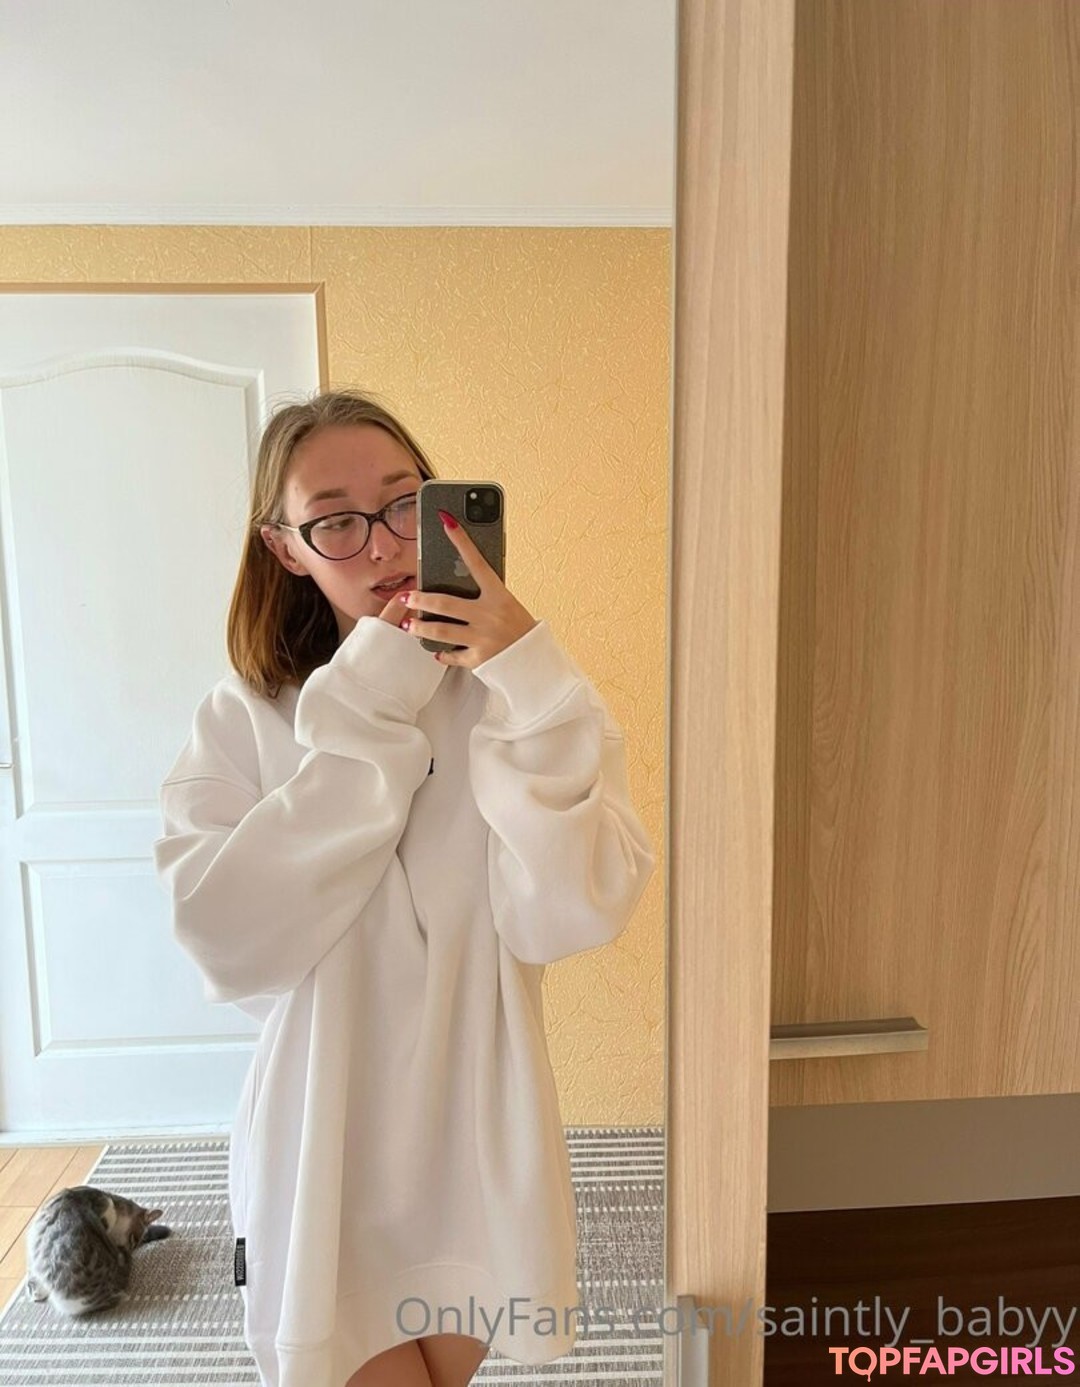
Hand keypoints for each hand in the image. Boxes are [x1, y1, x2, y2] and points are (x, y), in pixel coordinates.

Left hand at [400, 510, 537, 667]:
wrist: (535, 661)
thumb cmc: (521, 629)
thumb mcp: (507, 605)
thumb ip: (486, 595)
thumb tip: (457, 580)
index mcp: (499, 596)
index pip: (477, 562)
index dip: (461, 540)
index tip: (446, 520)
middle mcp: (489, 615)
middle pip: (445, 603)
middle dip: (420, 598)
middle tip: (405, 596)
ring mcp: (483, 637)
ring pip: (441, 631)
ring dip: (420, 627)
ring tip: (408, 624)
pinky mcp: (479, 658)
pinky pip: (453, 655)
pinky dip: (442, 653)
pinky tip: (435, 651)